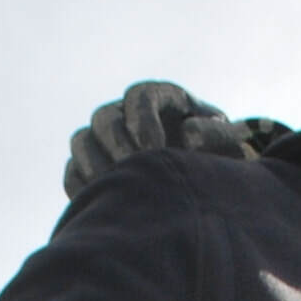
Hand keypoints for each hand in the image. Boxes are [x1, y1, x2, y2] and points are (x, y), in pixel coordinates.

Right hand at [62, 80, 283, 196]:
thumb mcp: (227, 142)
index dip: (143, 120)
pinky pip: (73, 173)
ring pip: (82, 142)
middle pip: (104, 118)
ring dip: (96, 166)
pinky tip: (105, 203)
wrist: (203, 181)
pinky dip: (83, 187)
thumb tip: (189, 135)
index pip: (138, 97)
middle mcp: (124, 114)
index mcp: (157, 97)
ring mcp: (103, 141)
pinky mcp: (90, 169)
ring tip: (119, 190)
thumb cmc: (217, 156)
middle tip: (134, 170)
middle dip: (117, 145)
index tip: (156, 147)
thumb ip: (216, 134)